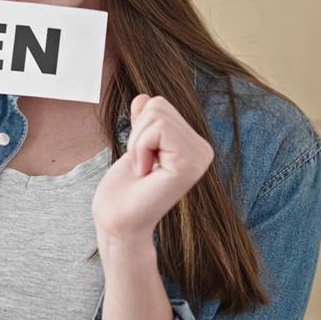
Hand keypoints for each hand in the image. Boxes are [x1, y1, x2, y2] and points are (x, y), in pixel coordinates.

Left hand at [92, 94, 213, 243]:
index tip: (141, 159)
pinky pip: (156, 127)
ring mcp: (200, 157)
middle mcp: (203, 150)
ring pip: (156, 112)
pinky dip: (139, 147)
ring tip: (143, 170)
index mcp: (193, 145)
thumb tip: (144, 97)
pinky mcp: (190, 164)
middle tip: (141, 166)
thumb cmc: (124, 190)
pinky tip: (145, 173)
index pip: (159, 104)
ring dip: (137, 142)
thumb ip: (144, 123)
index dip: (138, 128)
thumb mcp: (135, 146)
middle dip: (137, 133)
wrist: (117, 222)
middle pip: (158, 104)